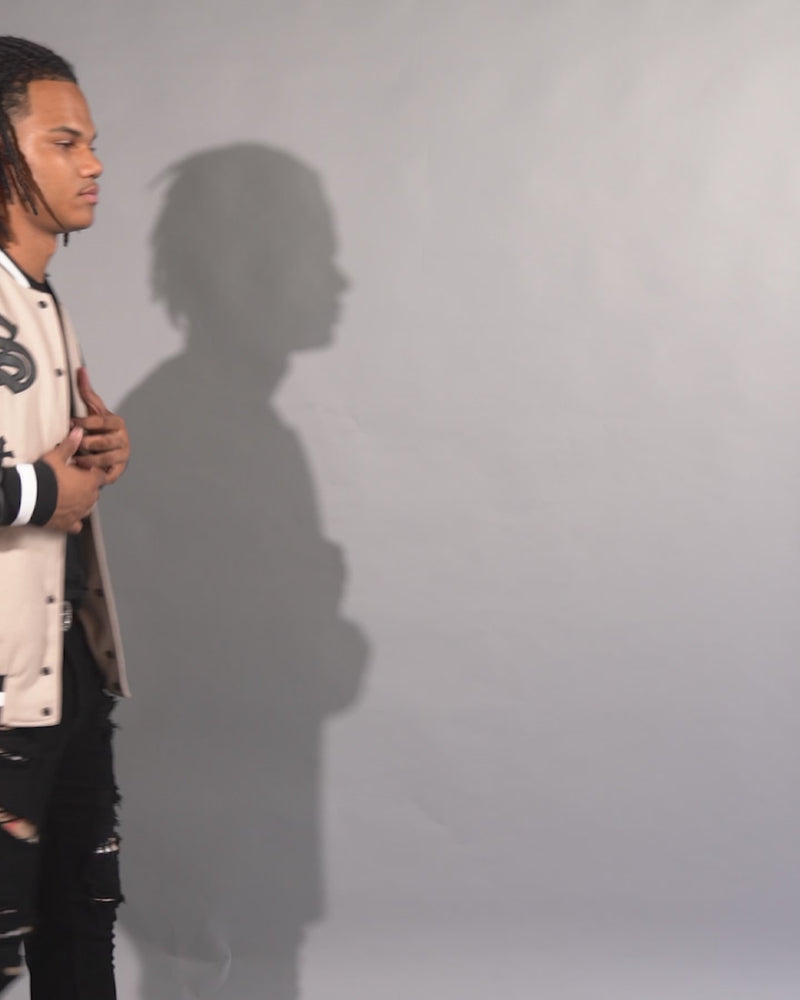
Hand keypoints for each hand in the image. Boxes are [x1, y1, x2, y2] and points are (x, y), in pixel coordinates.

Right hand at [42, 427, 105, 533]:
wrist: (31, 496)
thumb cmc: (46, 474)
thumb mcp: (57, 456)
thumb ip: (70, 444)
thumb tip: (79, 431)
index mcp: (90, 482)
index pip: (100, 475)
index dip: (93, 470)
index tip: (83, 468)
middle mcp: (90, 499)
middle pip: (95, 491)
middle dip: (87, 486)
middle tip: (73, 481)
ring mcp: (80, 513)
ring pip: (88, 508)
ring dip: (82, 502)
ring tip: (69, 496)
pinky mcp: (69, 524)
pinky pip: (77, 525)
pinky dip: (74, 521)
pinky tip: (68, 517)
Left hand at [71, 367, 129, 484]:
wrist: (111, 447)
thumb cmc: (99, 428)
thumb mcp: (93, 409)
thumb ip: (86, 391)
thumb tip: (80, 370)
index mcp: (117, 423)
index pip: (100, 422)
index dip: (83, 423)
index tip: (71, 424)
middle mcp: (123, 439)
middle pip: (100, 442)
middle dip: (84, 444)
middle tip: (73, 444)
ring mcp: (123, 455)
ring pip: (102, 459)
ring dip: (86, 460)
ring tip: (74, 458)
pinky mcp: (120, 469)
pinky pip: (107, 473)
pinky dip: (96, 473)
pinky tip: (85, 470)